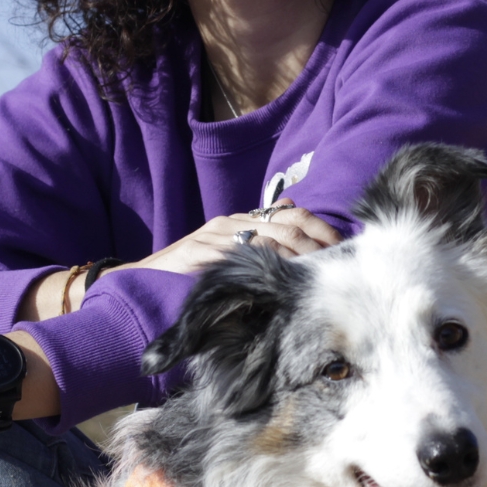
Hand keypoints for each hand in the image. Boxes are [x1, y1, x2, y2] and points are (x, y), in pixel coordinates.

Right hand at [135, 199, 340, 274]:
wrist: (144, 275)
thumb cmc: (189, 266)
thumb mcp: (225, 245)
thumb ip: (258, 229)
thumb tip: (292, 207)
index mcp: (241, 220)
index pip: (291, 214)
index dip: (320, 227)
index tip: (341, 247)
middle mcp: (231, 222)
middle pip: (287, 226)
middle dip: (318, 245)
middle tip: (337, 264)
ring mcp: (215, 236)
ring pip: (269, 239)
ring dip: (299, 258)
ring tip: (318, 274)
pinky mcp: (200, 252)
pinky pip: (238, 255)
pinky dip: (264, 264)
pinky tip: (281, 279)